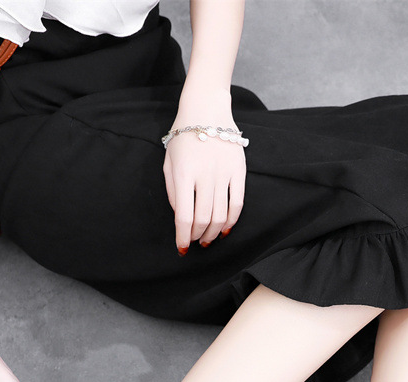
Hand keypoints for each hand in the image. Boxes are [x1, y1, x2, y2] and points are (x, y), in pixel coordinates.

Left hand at [163, 119, 245, 252]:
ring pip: (221, 215)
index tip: (182, 248)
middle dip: (198, 236)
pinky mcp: (239, 171)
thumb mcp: (169, 162)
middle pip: (203, 219)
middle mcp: (205, 175)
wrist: (206, 108)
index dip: (183, 237)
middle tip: (195, 241)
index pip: (184, 216)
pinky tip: (224, 228)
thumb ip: (173, 191)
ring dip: (213, 232)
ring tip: (208, 238)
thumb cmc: (183, 137)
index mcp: (184, 173)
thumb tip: (181, 218)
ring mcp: (224, 173)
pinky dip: (231, 221)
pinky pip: (237, 203)